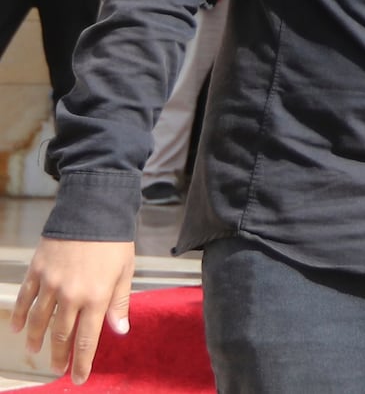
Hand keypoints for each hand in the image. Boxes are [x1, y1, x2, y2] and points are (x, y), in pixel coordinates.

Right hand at [10, 238, 135, 383]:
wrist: (93, 210)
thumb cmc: (114, 242)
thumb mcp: (125, 272)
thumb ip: (120, 303)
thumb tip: (119, 330)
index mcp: (96, 297)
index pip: (87, 339)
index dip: (81, 362)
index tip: (77, 378)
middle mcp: (71, 295)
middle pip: (61, 334)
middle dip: (59, 356)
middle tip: (57, 370)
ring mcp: (51, 284)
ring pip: (38, 321)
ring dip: (35, 340)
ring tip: (35, 352)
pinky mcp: (37, 271)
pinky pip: (24, 299)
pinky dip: (18, 316)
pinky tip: (15, 329)